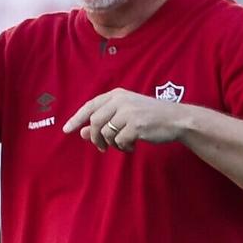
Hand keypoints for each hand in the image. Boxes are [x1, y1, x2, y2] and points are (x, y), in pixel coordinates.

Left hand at [64, 89, 191, 150]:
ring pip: (106, 133)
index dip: (77, 118)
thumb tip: (82, 132)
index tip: (67, 129)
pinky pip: (120, 142)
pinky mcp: (136, 126)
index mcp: (117, 95)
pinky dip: (124, 148)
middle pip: (95, 122)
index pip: (90, 106)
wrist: (175, 119)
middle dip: (96, 138)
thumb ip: (104, 121)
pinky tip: (133, 146)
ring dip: (112, 144)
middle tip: (102, 148)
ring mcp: (128, 112)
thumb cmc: (150, 117)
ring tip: (124, 144)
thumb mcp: (125, 115)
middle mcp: (121, 101)